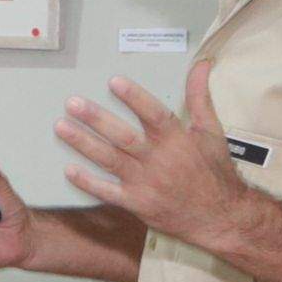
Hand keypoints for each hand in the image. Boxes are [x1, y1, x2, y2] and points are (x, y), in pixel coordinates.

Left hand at [54, 64, 256, 252]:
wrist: (220, 217)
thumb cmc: (215, 172)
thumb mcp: (211, 131)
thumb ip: (200, 97)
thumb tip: (202, 64)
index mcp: (177, 140)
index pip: (154, 114)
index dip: (135, 98)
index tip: (113, 82)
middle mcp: (159, 160)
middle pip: (124, 137)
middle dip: (96, 119)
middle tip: (72, 103)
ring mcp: (146, 183)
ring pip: (110, 160)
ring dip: (84, 143)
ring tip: (61, 126)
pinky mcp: (138, 203)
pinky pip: (108, 192)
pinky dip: (88, 182)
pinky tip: (68, 169)